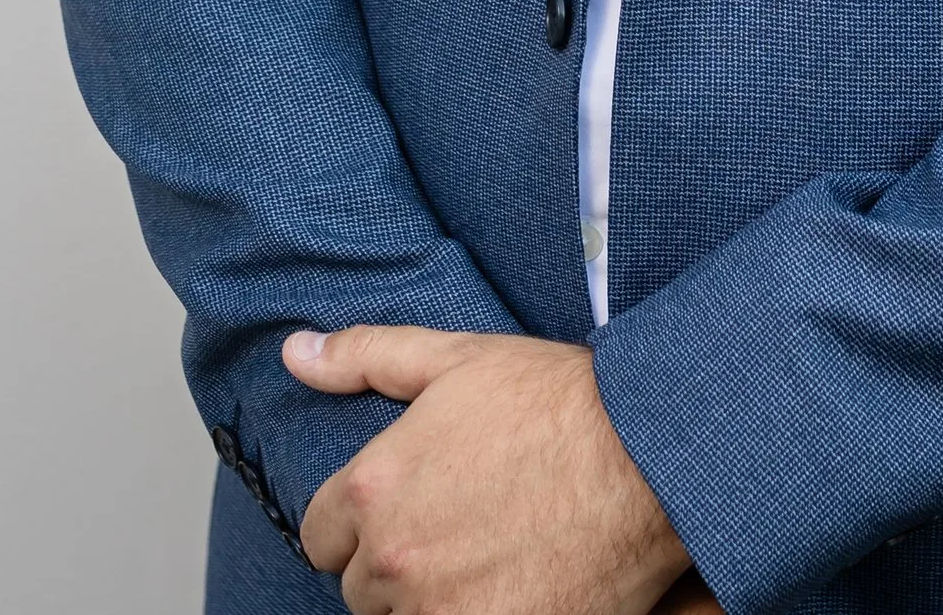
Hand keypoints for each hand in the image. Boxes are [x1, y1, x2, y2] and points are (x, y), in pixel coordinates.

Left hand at [282, 324, 696, 614]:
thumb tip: (296, 352)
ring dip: (438, 600)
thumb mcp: (456, 358)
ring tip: (491, 559)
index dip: (365, 520)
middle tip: (464, 528)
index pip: (322, 537)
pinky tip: (513, 591)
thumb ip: (365, 356)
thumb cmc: (556, 402)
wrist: (647, 456)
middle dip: (401, 563)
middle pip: (364, 589)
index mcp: (373, 489)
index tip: (415, 505)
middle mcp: (393, 562)